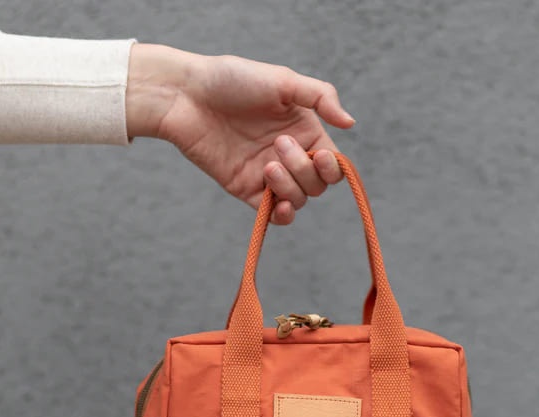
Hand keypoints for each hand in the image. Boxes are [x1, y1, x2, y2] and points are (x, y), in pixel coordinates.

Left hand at [125, 44, 354, 224]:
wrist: (187, 97)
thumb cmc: (232, 80)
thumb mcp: (283, 80)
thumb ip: (320, 97)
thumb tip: (350, 123)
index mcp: (303, 130)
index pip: (331, 163)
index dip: (331, 166)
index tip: (319, 154)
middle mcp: (289, 155)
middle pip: (317, 185)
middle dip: (303, 170)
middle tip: (277, 144)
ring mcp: (268, 175)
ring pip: (299, 200)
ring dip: (290, 188)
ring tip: (267, 166)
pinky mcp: (246, 190)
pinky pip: (273, 215)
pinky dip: (282, 215)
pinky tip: (278, 204)